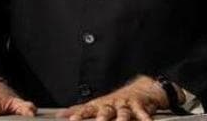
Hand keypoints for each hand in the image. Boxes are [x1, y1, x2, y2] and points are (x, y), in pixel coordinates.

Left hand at [55, 75, 180, 120]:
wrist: (140, 88)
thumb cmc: (116, 100)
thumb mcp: (97, 104)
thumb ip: (80, 110)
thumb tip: (61, 114)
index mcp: (101, 105)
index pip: (88, 109)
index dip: (79, 114)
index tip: (71, 120)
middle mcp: (112, 104)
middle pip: (106, 111)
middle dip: (101, 117)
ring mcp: (125, 104)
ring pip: (123, 112)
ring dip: (122, 118)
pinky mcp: (139, 105)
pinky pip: (142, 113)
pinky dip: (144, 118)